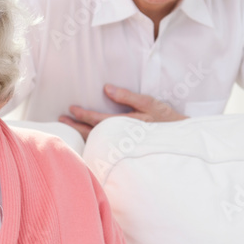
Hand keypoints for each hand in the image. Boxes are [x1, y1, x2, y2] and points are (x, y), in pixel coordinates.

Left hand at [59, 84, 186, 139]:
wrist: (182, 145)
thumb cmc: (168, 123)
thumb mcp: (150, 104)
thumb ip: (128, 97)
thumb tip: (107, 89)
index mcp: (124, 126)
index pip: (97, 121)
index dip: (82, 115)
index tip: (70, 109)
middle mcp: (121, 139)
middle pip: (92, 134)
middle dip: (76, 127)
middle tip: (61, 121)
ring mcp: (123, 149)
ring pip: (97, 143)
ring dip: (82, 136)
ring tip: (70, 130)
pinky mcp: (127, 155)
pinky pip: (105, 150)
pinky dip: (93, 146)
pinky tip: (87, 143)